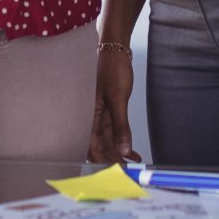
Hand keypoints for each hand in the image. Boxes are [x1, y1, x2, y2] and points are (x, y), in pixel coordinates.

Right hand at [91, 45, 136, 164]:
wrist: (115, 48)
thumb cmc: (112, 67)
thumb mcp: (118, 98)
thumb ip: (120, 126)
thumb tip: (124, 150)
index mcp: (86, 114)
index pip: (90, 145)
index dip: (102, 160)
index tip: (116, 170)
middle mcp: (90, 116)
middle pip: (98, 145)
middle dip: (112, 159)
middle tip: (127, 170)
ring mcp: (99, 114)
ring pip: (106, 140)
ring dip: (118, 152)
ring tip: (133, 162)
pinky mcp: (107, 110)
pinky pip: (112, 131)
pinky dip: (122, 141)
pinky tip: (132, 151)